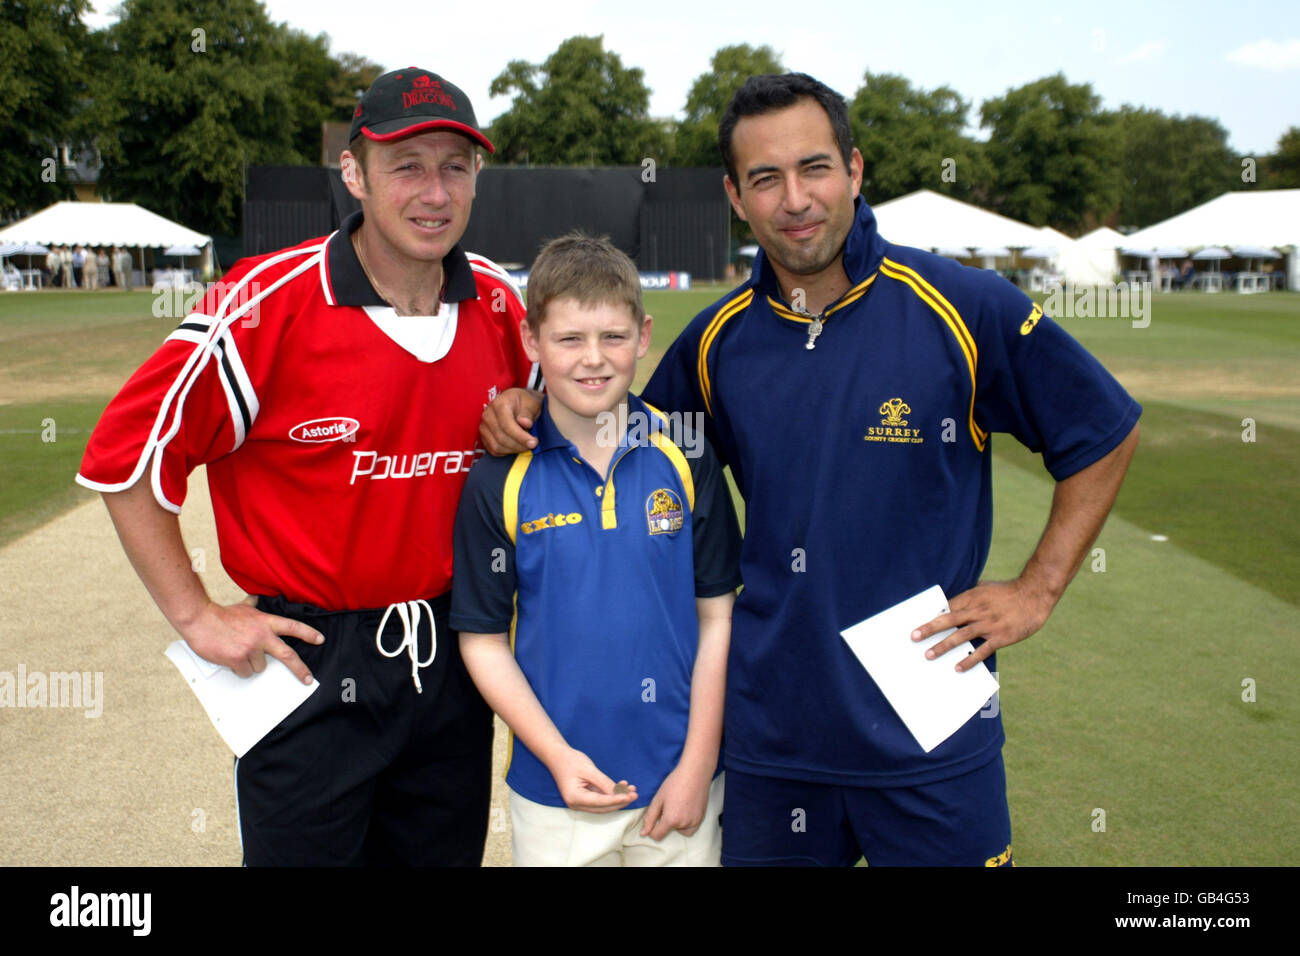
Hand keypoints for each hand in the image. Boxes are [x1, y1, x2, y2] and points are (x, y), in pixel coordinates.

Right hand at [181, 596, 323, 684]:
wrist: (200, 619)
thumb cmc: (220, 615)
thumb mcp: (242, 608)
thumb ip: (252, 606)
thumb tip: (255, 599)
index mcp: (265, 622)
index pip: (292, 627)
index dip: (308, 634)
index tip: (320, 640)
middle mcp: (261, 635)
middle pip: (287, 655)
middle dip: (300, 669)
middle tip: (308, 679)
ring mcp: (250, 648)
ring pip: (260, 667)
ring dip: (251, 664)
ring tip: (238, 652)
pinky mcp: (238, 659)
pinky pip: (245, 672)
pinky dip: (239, 669)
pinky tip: (231, 658)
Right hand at [479, 388, 541, 455]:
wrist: (517, 403)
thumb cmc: (525, 402)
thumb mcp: (531, 403)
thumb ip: (528, 413)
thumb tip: (525, 423)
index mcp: (499, 404)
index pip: (506, 425)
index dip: (520, 436)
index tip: (533, 442)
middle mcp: (488, 415)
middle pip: (501, 437)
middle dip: (519, 445)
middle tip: (532, 445)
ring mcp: (484, 426)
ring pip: (497, 446)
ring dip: (514, 449)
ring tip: (526, 445)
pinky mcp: (484, 436)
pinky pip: (494, 450)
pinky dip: (507, 452)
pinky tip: (517, 446)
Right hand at [550, 748, 637, 812]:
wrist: (558, 756)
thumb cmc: (570, 760)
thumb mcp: (589, 770)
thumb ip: (603, 782)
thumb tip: (618, 793)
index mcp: (575, 798)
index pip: (600, 802)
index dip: (616, 800)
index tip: (629, 797)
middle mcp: (576, 804)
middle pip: (603, 807)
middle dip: (620, 801)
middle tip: (635, 794)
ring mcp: (580, 802)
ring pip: (603, 804)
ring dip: (618, 797)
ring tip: (632, 789)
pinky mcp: (584, 797)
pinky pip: (600, 798)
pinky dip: (611, 793)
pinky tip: (623, 785)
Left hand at [641, 764, 710, 840]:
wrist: (694, 773)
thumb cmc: (675, 783)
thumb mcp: (658, 799)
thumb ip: (650, 818)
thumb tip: (644, 833)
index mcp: (671, 820)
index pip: (657, 835)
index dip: (652, 828)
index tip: (654, 818)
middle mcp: (684, 824)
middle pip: (668, 831)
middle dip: (665, 822)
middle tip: (668, 805)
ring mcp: (694, 822)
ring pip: (680, 831)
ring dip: (676, 824)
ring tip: (677, 806)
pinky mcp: (701, 819)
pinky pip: (690, 829)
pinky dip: (686, 823)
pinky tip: (684, 809)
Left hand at [910, 578, 1055, 672]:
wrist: (1034, 595)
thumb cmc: (1008, 592)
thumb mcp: (985, 587)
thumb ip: (969, 595)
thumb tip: (950, 603)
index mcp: (972, 597)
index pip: (947, 607)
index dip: (932, 616)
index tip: (917, 623)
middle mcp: (977, 610)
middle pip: (948, 620)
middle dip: (929, 629)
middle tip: (913, 637)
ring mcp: (988, 624)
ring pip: (960, 636)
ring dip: (943, 646)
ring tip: (928, 655)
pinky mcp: (1000, 637)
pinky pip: (981, 651)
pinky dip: (968, 660)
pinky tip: (957, 667)